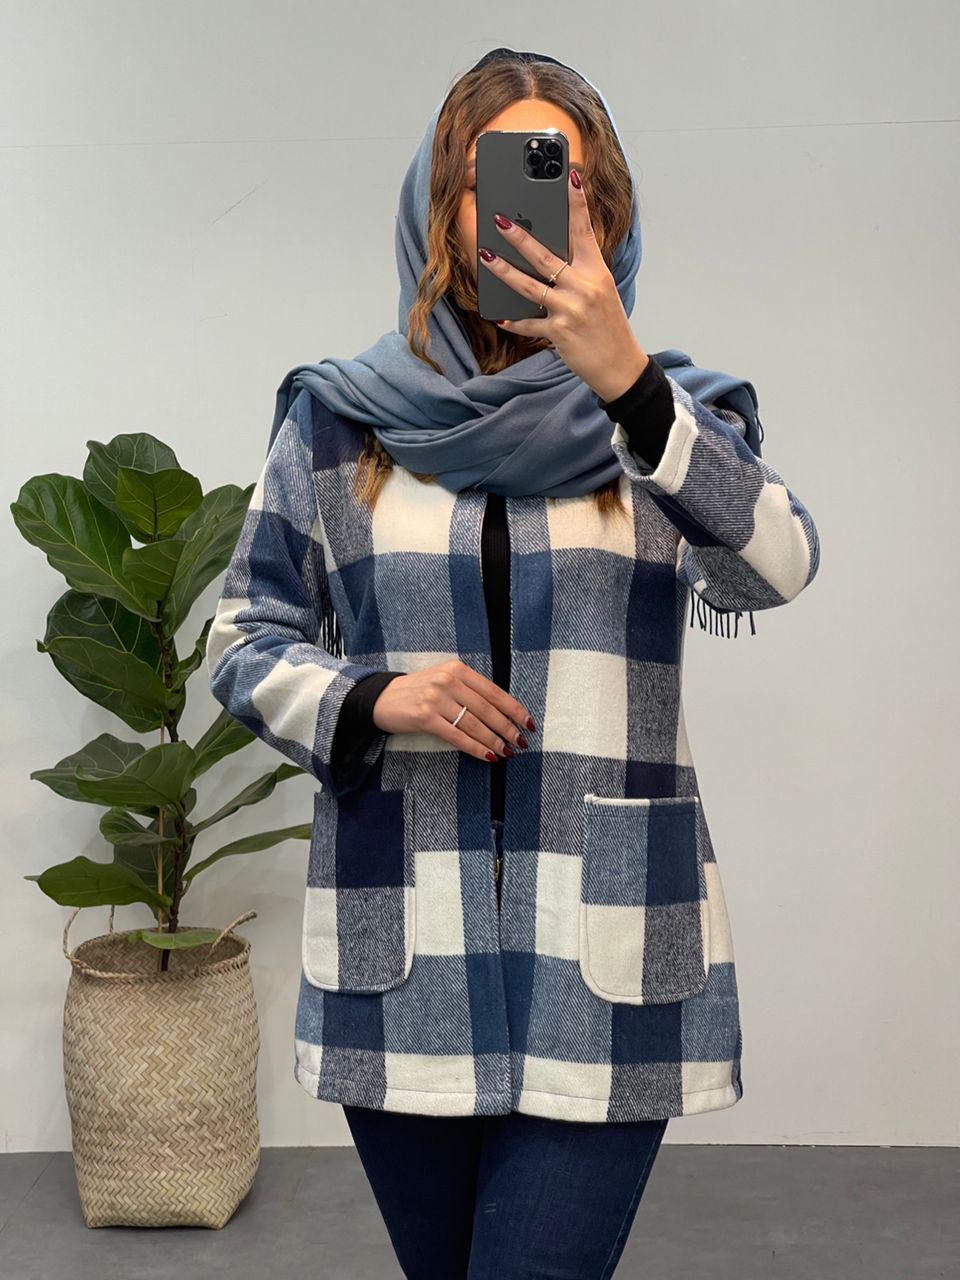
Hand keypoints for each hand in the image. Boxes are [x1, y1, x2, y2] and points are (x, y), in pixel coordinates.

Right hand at [372, 660, 534, 762]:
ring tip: (507, 752)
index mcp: (457, 670)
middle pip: (487, 709)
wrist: (382, 697)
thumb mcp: (445, 680)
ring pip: (474, 724)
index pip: (494, 691)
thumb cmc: (419, 691)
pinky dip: (475, 748)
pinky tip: (487, 756)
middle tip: (521, 743)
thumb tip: (503, 713)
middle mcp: (448, 681)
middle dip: (508, 728)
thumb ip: (470, 690)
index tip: (529, 723)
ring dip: (494, 740)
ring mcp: (435, 698)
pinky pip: (457, 736)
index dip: (514, 709)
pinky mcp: (424, 717)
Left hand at [478, 167, 648, 402]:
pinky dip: (514, 321)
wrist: (620, 366)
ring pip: (530, 287)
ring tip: (485, 257)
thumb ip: (580, 272)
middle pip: (545, 256)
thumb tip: (550, 256)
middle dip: (520, 237)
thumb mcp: (602, 292)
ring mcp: (570, 310)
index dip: (577, 202)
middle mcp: (584, 287)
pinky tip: (499, 316)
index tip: (570, 176)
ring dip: (504, 272)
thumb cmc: (608, 326)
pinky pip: (530, 324)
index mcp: (596, 272)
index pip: (584, 231)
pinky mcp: (559, 333)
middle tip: (499, 220)